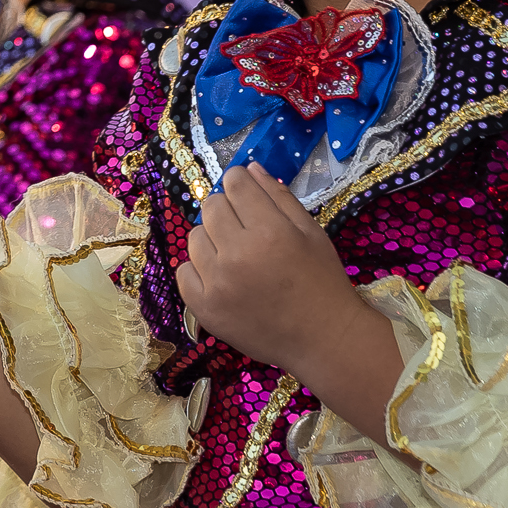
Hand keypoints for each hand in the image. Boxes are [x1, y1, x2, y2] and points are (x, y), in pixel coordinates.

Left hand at [175, 163, 372, 373]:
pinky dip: (199, 270)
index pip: (234, 183)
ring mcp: (217, 283)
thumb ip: (278, 197)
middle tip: (246, 230)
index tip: (247, 196)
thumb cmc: (323, 282)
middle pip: (211, 206)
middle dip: (227, 210)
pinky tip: (222, 278)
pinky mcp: (204, 308)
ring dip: (212, 240)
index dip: (240, 184)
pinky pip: (184, 272)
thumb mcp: (311, 232)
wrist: (324, 339)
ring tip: (237, 257)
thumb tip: (248, 168)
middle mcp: (237, 254)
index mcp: (269, 231)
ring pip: (195, 237)